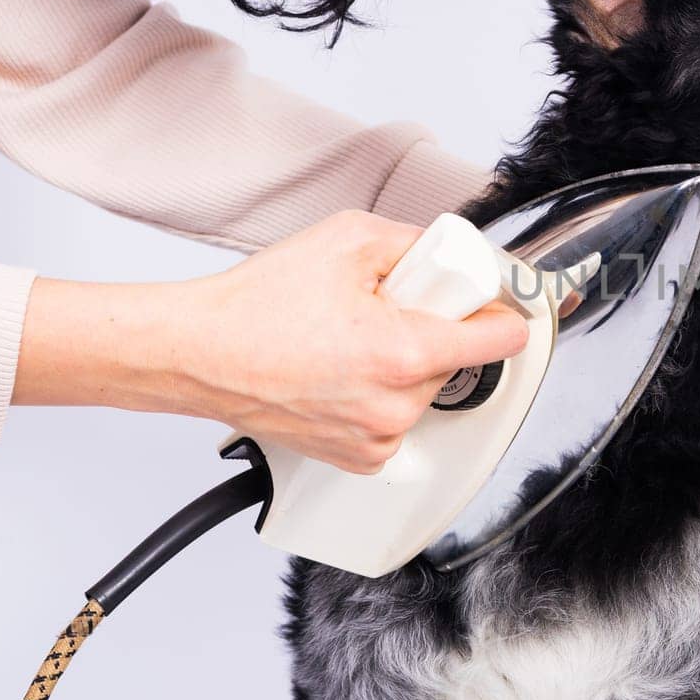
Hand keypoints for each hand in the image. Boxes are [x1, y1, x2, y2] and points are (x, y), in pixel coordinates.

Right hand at [14, 211, 528, 473]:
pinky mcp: (361, 460)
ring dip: (406, 365)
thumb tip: (456, 255)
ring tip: (351, 341)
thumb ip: (418, 243)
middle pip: (459, 360)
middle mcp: (397, 406)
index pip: (503, 339)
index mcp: (405, 352)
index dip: (501, 311)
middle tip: (385, 309)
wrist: (197, 355)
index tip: (495, 303)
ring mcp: (379, 439)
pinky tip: (341, 373)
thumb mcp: (349, 239)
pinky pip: (397, 419)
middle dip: (434, 330)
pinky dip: (381, 396)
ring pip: (427, 390)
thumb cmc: (257, 304)